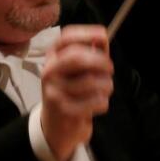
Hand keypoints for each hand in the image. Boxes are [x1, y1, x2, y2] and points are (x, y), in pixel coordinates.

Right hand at [40, 25, 113, 160]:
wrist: (56, 127)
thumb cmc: (72, 93)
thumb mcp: (76, 71)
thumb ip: (90, 53)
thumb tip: (102, 38)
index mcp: (52, 58)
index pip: (66, 38)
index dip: (86, 33)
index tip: (104, 35)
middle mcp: (49, 73)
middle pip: (76, 57)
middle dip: (100, 61)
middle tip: (110, 68)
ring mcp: (55, 92)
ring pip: (91, 81)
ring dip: (106, 85)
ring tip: (103, 90)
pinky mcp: (65, 111)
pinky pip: (96, 101)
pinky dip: (103, 102)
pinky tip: (96, 105)